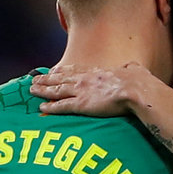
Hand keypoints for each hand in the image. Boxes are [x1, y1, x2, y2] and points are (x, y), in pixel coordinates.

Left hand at [30, 64, 144, 116]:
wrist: (136, 90)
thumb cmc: (139, 82)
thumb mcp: (135, 69)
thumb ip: (130, 67)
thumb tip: (132, 66)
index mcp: (98, 71)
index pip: (75, 70)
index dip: (63, 71)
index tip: (53, 70)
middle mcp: (86, 79)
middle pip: (61, 78)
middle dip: (47, 79)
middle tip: (34, 79)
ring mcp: (82, 91)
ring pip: (57, 90)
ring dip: (44, 90)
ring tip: (32, 90)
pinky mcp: (81, 104)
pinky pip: (62, 106)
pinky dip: (51, 107)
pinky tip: (41, 107)